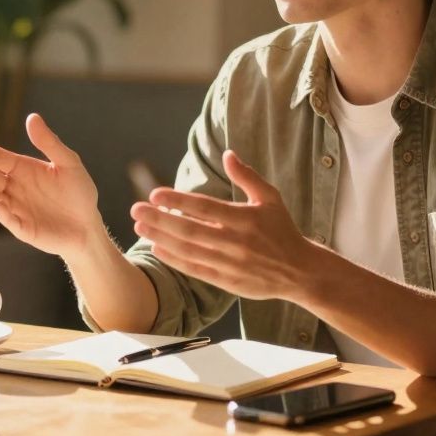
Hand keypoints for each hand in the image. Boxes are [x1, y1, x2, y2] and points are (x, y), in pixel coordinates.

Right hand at [0, 113, 103, 256]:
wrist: (88, 225)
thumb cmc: (79, 192)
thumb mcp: (68, 163)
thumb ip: (49, 142)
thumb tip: (32, 117)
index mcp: (23, 170)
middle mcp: (15, 188)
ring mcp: (16, 208)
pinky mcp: (22, 228)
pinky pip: (9, 220)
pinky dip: (1, 212)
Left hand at [130, 150, 316, 300]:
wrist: (300, 271)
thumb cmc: (282, 230)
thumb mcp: (270, 198)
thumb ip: (247, 177)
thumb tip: (228, 154)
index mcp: (246, 219)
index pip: (205, 207)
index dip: (178, 200)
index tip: (154, 193)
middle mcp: (237, 242)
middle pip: (191, 230)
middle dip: (160, 219)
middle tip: (136, 209)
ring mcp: (231, 264)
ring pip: (189, 251)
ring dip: (162, 238)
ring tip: (139, 227)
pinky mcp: (228, 282)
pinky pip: (196, 270)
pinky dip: (175, 260)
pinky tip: (157, 248)